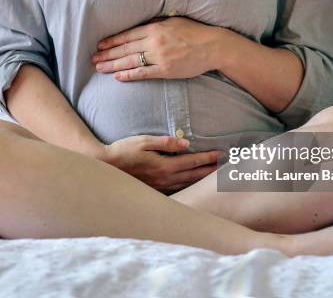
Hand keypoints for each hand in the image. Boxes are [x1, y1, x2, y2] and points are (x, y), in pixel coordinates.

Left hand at [91, 17, 225, 80]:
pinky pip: (143, 73)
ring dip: (112, 65)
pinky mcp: (165, 70)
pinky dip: (129, 75)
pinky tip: (117, 76)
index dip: (111, 41)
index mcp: (154, 28)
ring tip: (99, 68)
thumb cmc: (194, 32)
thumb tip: (141, 25)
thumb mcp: (173, 21)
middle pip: (124, 49)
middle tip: (93, 59)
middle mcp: (154, 42)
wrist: (212, 46)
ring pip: (130, 61)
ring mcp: (159, 57)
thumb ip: (156, 24)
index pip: (127, 35)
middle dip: (107, 54)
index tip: (100, 45)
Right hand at [100, 135, 220, 192]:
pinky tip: (194, 184)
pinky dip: (189, 186)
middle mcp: (164, 179)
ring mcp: (160, 187)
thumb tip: (186, 143)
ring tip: (215, 175)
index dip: (208, 158)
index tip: (222, 154)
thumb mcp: (143, 141)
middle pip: (194, 175)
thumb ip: (166, 142)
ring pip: (187, 184)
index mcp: (164, 166)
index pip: (192, 162)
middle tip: (227, 166)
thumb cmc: (123, 150)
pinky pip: (178, 190)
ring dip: (202, 179)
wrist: (105, 167)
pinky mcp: (154, 191)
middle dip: (211, 170)